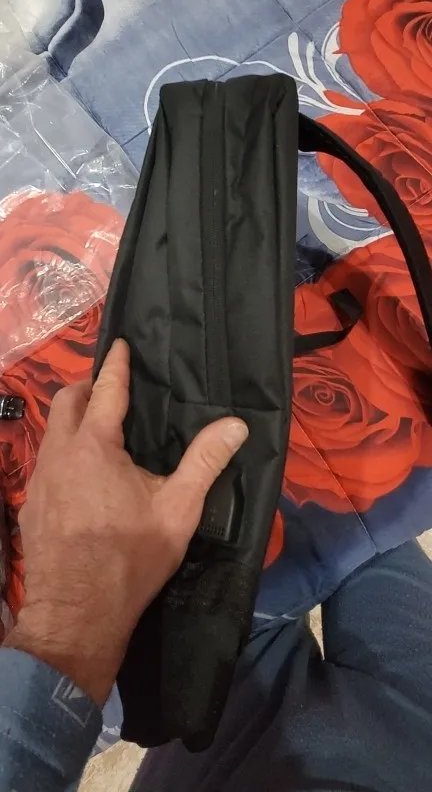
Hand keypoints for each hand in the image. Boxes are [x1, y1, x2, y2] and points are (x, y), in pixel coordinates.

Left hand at [4, 339, 247, 705]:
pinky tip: (81, 480)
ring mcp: (39, 482)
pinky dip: (63, 456)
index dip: (115, 365)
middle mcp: (59, 454)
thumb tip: (236, 425)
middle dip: (86, 388)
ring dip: (71, 422)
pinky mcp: (30, 508)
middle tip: (110, 389)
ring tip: (99, 432)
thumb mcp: (178, 510)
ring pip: (50, 434)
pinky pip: (45, 466)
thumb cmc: (131, 558)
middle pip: (65, 402)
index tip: (119, 344)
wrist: (76, 616)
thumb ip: (205, 462)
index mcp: (94, 446)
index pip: (105, 390)